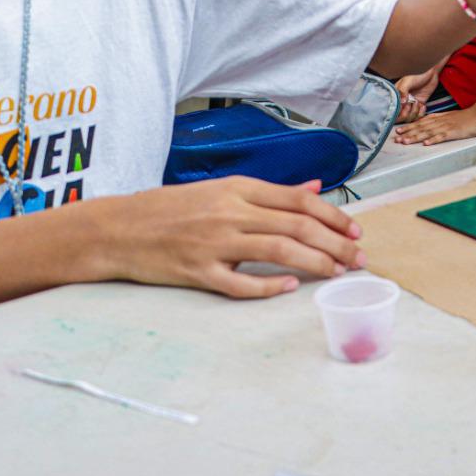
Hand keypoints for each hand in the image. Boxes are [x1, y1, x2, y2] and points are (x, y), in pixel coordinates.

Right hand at [87, 176, 364, 298]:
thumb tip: (313, 187)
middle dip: (335, 244)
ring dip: (315, 263)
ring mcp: (213, 243)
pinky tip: (290, 288)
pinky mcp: (196, 272)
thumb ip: (270, 193)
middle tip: (358, 259)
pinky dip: (270, 287)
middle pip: (297, 226)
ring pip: (278, 251)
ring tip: (336, 273)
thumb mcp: (221, 190)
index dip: (334, 216)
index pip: (299, 199)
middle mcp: (229, 212)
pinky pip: (241, 284)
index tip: (355, 231)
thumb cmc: (170, 209)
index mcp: (237, 189)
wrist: (117, 228)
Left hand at [393, 106, 475, 146]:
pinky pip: (442, 136)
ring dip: (416, 137)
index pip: (421, 122)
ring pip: (428, 132)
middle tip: (396, 139)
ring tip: (405, 142)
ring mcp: (446, 127)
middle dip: (408, 133)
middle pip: (421, 128)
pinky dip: (434, 140)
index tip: (398, 131)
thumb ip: (438, 120)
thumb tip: (426, 123)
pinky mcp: (454, 132)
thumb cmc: (466, 118)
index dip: (409, 127)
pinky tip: (426, 144)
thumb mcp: (449, 117)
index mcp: (439, 118)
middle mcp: (440, 122)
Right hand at [394, 66, 440, 123]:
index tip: (404, 106)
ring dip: (414, 112)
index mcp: (396, 96)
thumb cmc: (417, 74)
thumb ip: (403, 91)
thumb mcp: (407, 81)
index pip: (392, 109)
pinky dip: (421, 113)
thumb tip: (401, 102)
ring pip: (409, 118)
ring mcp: (410, 105)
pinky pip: (418, 117)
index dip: (397, 112)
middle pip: (400, 117)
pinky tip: (423, 105)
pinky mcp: (419, 106)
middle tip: (411, 104)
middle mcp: (402, 102)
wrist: (430, 73)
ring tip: (417, 102)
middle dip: (406, 113)